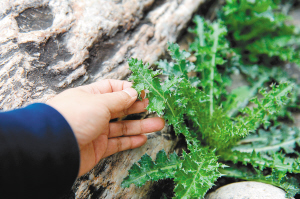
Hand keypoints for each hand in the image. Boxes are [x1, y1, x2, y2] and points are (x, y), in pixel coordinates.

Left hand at [47, 79, 164, 176]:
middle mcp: (93, 112)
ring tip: (159, 123)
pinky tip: (143, 138)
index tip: (145, 91)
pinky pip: (117, 143)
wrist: (53, 147)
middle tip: (155, 107)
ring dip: (141, 125)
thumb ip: (119, 99)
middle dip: (138, 107)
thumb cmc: (74, 117)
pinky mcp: (98, 148)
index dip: (129, 89)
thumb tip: (134, 91)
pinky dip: (131, 141)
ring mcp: (96, 130)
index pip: (112, 88)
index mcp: (91, 96)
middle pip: (120, 108)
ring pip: (122, 127)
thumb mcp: (99, 102)